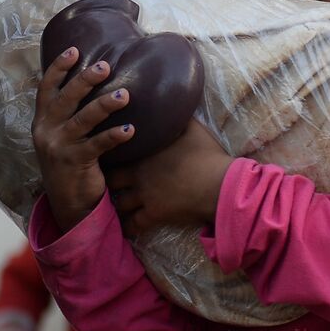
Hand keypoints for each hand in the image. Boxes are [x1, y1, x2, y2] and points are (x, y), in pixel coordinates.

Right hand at [32, 47, 134, 231]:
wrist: (68, 203)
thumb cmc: (72, 163)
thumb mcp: (63, 136)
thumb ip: (71, 114)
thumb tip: (96, 84)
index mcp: (42, 121)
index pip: (46, 89)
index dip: (57, 68)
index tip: (74, 50)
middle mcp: (46, 131)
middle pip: (65, 99)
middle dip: (84, 80)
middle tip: (106, 66)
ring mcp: (59, 147)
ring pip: (82, 120)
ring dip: (104, 105)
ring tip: (125, 95)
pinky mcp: (75, 163)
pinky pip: (97, 145)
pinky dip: (114, 136)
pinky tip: (131, 130)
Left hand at [106, 119, 232, 238]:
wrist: (220, 184)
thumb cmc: (208, 155)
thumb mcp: (194, 128)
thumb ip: (179, 117)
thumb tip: (177, 100)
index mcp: (144, 153)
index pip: (115, 155)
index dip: (111, 158)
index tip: (110, 159)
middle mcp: (138, 176)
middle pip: (111, 181)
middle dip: (109, 183)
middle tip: (110, 185)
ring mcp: (145, 197)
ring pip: (118, 205)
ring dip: (117, 206)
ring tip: (116, 207)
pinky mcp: (155, 215)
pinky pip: (133, 225)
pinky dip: (127, 228)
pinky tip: (125, 230)